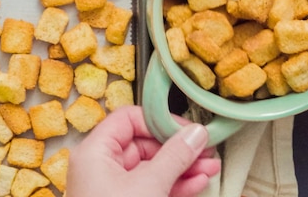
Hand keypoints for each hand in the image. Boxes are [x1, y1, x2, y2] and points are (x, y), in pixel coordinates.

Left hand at [66, 105, 220, 196]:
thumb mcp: (150, 186)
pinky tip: (199, 182)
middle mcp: (101, 167)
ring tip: (212, 166)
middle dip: (177, 147)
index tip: (188, 129)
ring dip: (182, 167)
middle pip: (143, 144)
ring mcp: (112, 189)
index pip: (128, 119)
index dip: (159, 120)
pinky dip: (174, 185)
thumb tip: (196, 133)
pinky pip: (151, 188)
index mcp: (95, 152)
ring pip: (151, 168)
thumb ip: (175, 156)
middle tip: (207, 149)